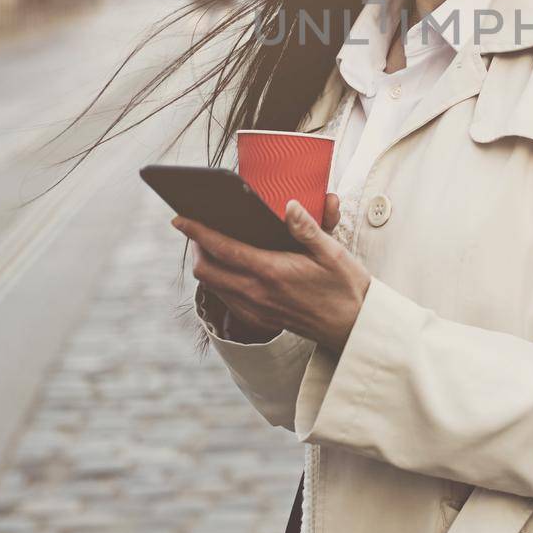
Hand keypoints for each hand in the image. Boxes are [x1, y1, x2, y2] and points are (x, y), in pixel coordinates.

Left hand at [173, 192, 370, 354]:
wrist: (353, 327)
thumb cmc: (345, 287)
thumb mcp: (333, 251)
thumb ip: (308, 228)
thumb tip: (289, 204)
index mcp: (272, 272)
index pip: (223, 248)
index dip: (197, 232)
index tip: (179, 217)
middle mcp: (257, 293)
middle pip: (206, 270)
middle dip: (195, 247)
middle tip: (196, 228)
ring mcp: (256, 309)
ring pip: (212, 286)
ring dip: (205, 264)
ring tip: (209, 243)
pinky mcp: (260, 318)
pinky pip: (226, 298)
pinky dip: (219, 280)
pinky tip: (230, 267)